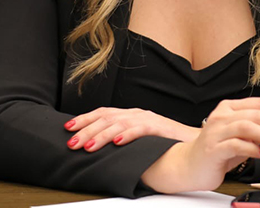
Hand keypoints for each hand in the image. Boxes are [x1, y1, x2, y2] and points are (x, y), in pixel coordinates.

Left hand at [64, 107, 198, 151]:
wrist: (193, 142)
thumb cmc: (164, 143)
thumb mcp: (139, 139)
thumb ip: (122, 138)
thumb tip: (96, 147)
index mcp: (130, 115)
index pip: (103, 112)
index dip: (84, 119)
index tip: (67, 128)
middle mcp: (136, 113)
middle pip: (107, 117)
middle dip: (86, 129)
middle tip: (72, 142)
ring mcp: (148, 119)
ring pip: (119, 123)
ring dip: (101, 135)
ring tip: (88, 145)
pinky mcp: (159, 127)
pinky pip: (141, 129)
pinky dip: (128, 135)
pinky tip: (117, 142)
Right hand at [140, 97, 259, 192]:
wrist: (189, 166)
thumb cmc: (217, 151)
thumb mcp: (240, 136)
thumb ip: (257, 129)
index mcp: (230, 107)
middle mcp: (222, 115)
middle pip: (258, 114)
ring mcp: (216, 131)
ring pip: (249, 126)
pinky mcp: (213, 148)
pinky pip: (237, 144)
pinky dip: (253, 148)